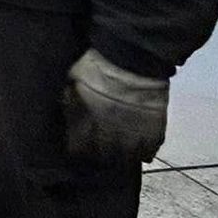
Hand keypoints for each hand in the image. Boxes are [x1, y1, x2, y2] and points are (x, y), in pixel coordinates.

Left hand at [63, 48, 168, 165]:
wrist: (131, 58)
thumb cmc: (96, 66)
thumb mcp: (73, 80)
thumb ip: (68, 100)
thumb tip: (63, 110)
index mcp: (85, 125)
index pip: (78, 150)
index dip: (77, 149)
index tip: (78, 147)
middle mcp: (108, 136)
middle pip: (103, 158)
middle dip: (100, 155)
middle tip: (101, 150)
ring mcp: (133, 136)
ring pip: (127, 159)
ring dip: (122, 157)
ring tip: (121, 152)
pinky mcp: (154, 131)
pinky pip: (150, 151)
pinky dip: (145, 152)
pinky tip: (140, 149)